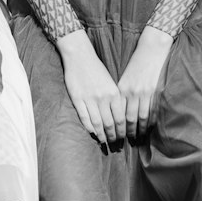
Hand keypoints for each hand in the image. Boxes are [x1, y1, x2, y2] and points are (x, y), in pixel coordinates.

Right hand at [56, 29, 125, 146]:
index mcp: (114, 93)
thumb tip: (121, 116)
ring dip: (101, 135)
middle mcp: (103, 98)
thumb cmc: (97, 69)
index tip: (124, 137)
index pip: (121, 118)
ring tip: (104, 141)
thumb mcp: (111, 82)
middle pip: (110, 123)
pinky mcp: (77, 99)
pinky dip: (89, 128)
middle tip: (115, 144)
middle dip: (113, 136)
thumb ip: (116, 98)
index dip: (123, 130)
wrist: (79, 56)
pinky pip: (84, 118)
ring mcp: (89, 99)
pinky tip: (93, 133)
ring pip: (97, 123)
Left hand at [118, 26, 171, 139]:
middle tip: (128, 140)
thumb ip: (122, 93)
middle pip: (130, 118)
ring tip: (139, 137)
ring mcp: (146, 93)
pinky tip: (149, 127)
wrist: (152, 49)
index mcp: (122, 89)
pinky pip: (153, 110)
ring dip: (140, 129)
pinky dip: (151, 121)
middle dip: (128, 131)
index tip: (117, 134)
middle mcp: (133, 92)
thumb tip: (119, 111)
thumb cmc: (136, 63)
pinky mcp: (156, 91)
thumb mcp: (125, 77)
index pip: (118, 113)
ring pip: (142, 117)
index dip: (118, 126)